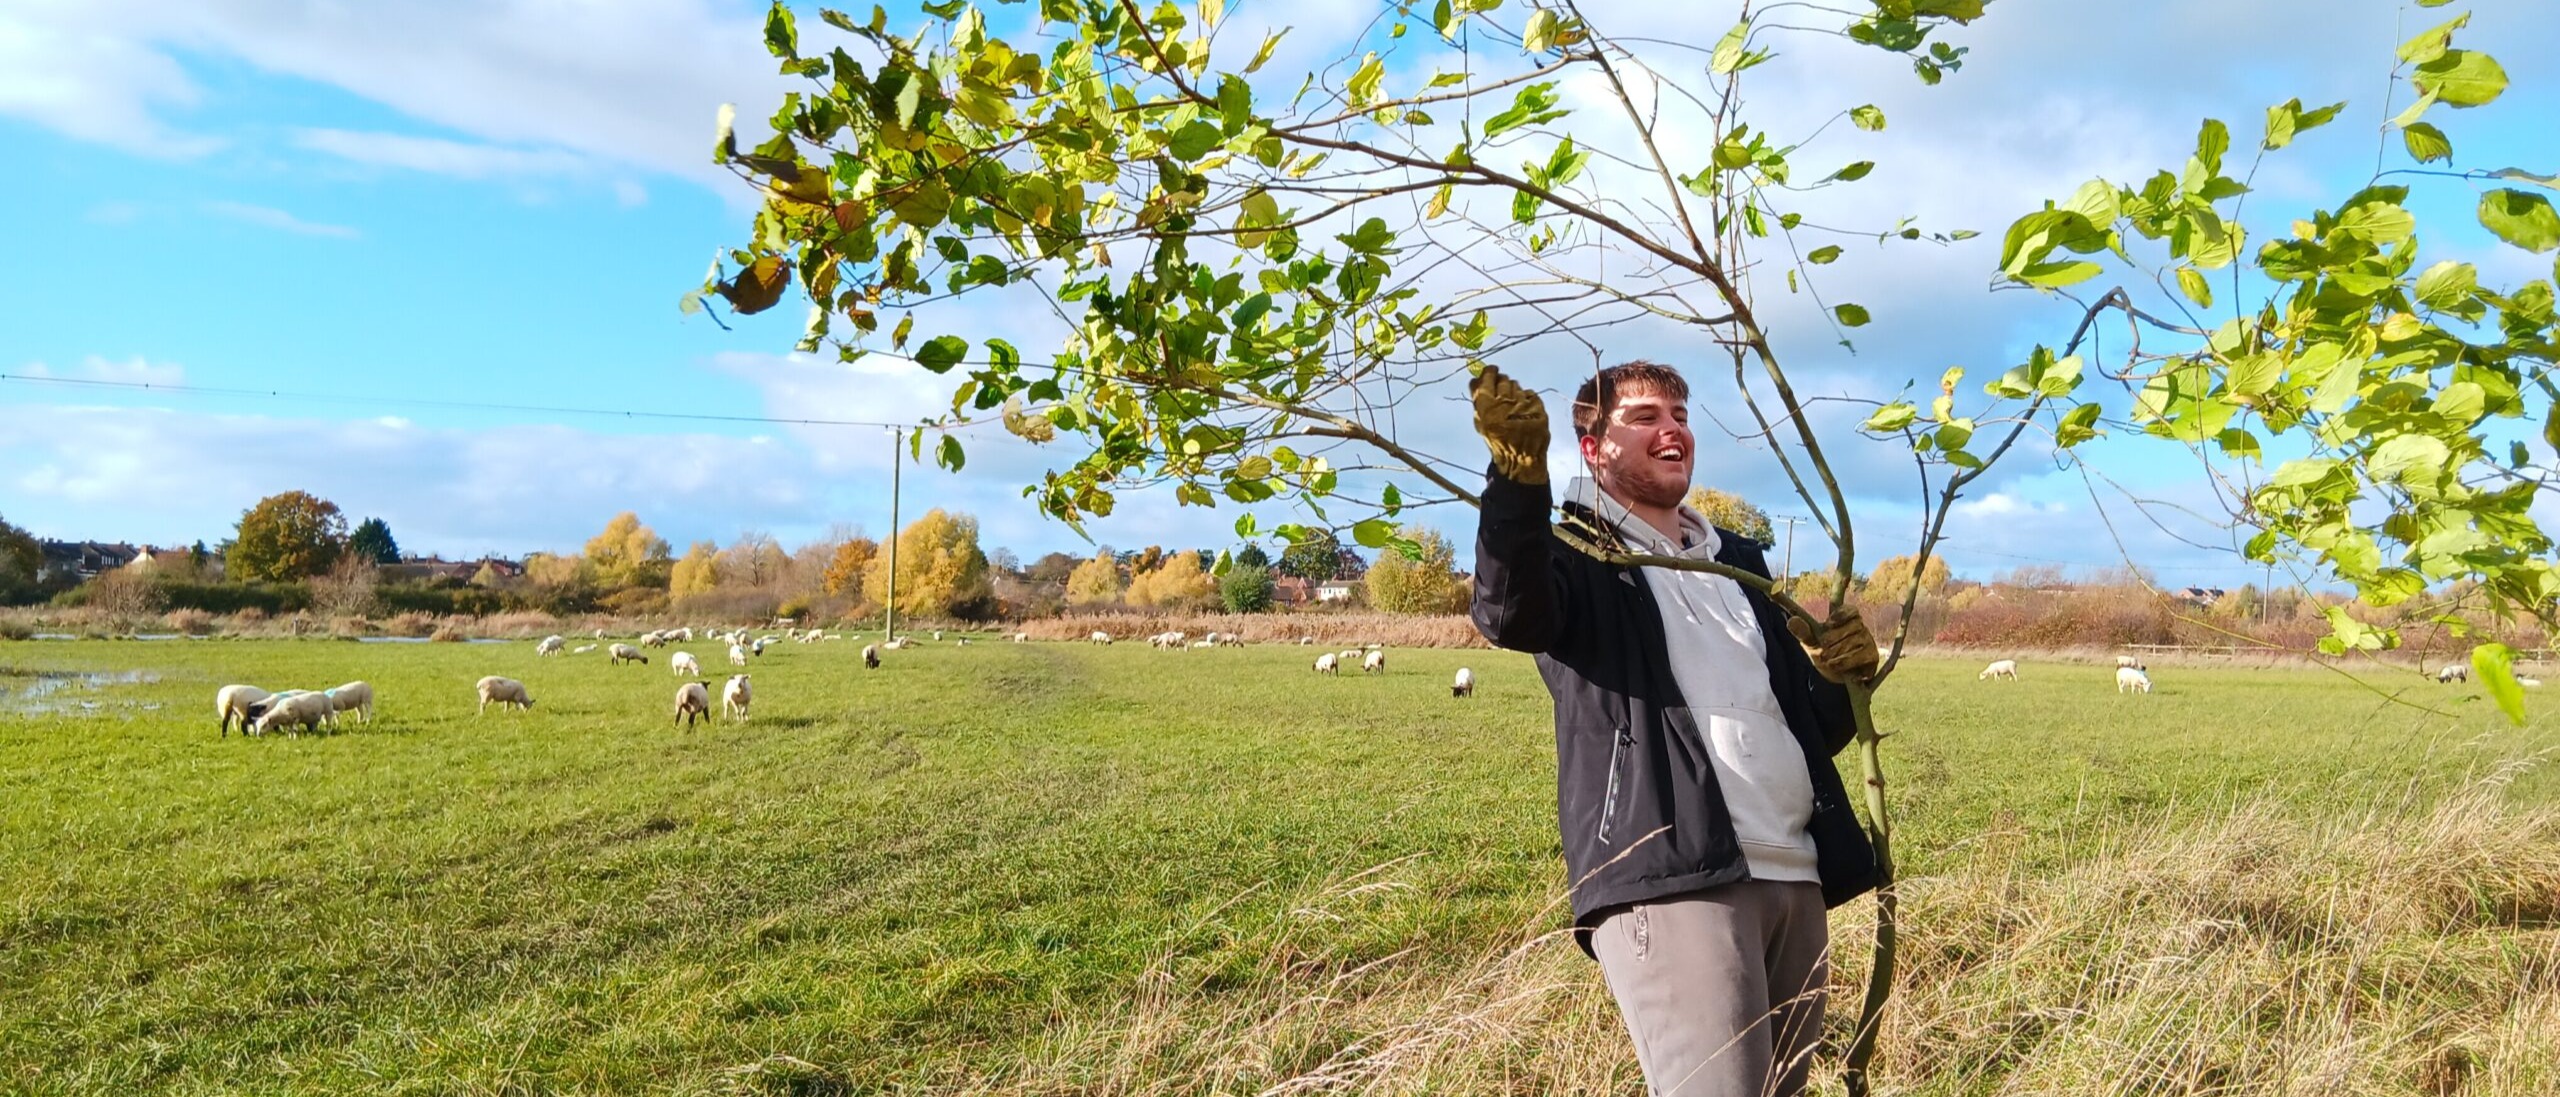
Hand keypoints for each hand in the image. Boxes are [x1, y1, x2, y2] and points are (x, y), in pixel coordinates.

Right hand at [1470, 365, 1549, 484]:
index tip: (1492, 372)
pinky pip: (1530, 394)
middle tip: (1503, 394)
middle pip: (1503, 380)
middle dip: (1502, 383)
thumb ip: (1478, 399)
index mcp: (1487, 407)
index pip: (1488, 377)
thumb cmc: (1498, 440)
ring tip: (1514, 406)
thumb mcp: (1481, 422)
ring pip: (1517, 386)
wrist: (1521, 458)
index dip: (1490, 372)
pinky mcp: (1538, 406)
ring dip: (1514, 392)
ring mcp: (1524, 404)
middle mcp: (1505, 403)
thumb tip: (1476, 378)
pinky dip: (1526, 399)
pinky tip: (1524, 411)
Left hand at [1787, 607, 1879, 684]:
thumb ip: (1803, 632)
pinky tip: (1838, 666)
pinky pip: (1860, 656)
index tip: (1827, 625)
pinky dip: (1846, 662)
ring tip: (1828, 661)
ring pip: (1855, 642)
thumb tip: (1791, 621)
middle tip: (1823, 651)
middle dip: (1833, 640)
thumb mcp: (1811, 643)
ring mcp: (1868, 641)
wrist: (1835, 676)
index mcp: (1847, 618)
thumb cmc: (1824, 653)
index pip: (1851, 610)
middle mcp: (1861, 627)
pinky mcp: (1872, 656)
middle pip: (1852, 627)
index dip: (1840, 616)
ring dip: (1837, 654)